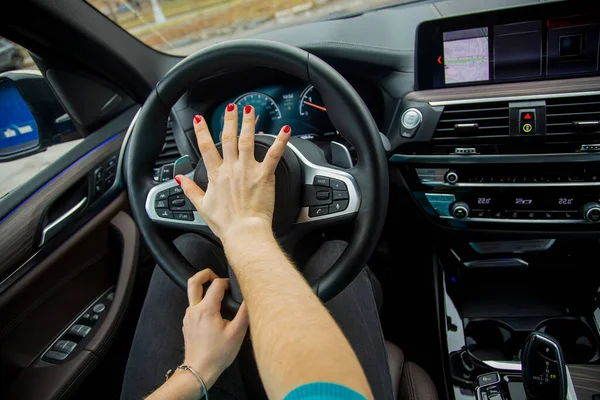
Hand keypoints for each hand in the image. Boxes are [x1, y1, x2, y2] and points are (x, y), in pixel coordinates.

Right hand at [175, 104, 290, 241]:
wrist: (243, 232)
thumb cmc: (226, 223)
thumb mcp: (202, 206)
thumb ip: (190, 189)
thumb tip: (180, 179)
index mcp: (216, 175)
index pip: (205, 147)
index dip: (201, 130)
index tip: (199, 119)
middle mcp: (231, 168)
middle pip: (228, 138)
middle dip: (229, 120)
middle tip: (231, 107)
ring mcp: (248, 170)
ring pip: (247, 140)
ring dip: (249, 123)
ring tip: (251, 110)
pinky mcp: (265, 175)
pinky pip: (274, 154)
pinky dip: (280, 141)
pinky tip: (285, 130)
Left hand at [182, 268, 248, 389]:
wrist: (199, 370)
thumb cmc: (217, 354)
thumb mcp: (237, 333)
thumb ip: (244, 312)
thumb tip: (250, 298)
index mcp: (206, 310)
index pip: (216, 284)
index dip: (226, 282)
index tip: (233, 288)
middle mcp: (194, 310)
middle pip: (193, 281)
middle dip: (205, 273)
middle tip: (215, 275)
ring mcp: (188, 317)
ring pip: (193, 295)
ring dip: (205, 290)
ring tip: (219, 298)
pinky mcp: (187, 324)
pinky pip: (194, 307)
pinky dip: (203, 304)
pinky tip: (215, 314)